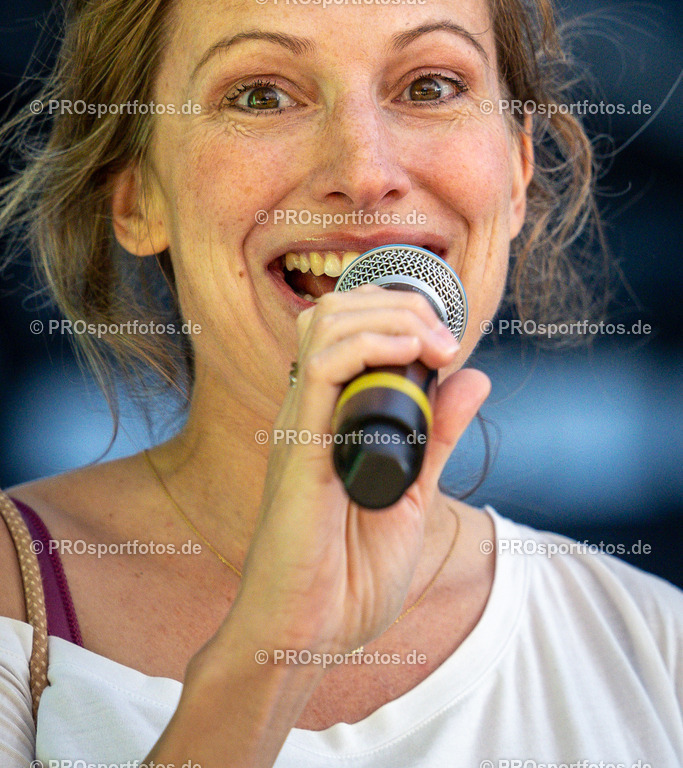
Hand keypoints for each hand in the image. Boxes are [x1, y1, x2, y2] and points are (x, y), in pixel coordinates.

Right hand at [221, 285, 489, 656]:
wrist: (306, 635)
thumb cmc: (348, 575)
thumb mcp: (413, 492)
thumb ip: (438, 435)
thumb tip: (474, 379)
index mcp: (331, 416)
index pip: (348, 327)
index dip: (399, 312)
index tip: (449, 341)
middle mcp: (311, 409)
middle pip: (338, 311)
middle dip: (400, 303)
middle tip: (446, 337)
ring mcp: (302, 423)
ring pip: (327, 322)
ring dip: (388, 315)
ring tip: (432, 342)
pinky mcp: (301, 447)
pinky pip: (322, 368)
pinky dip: (368, 344)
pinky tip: (407, 354)